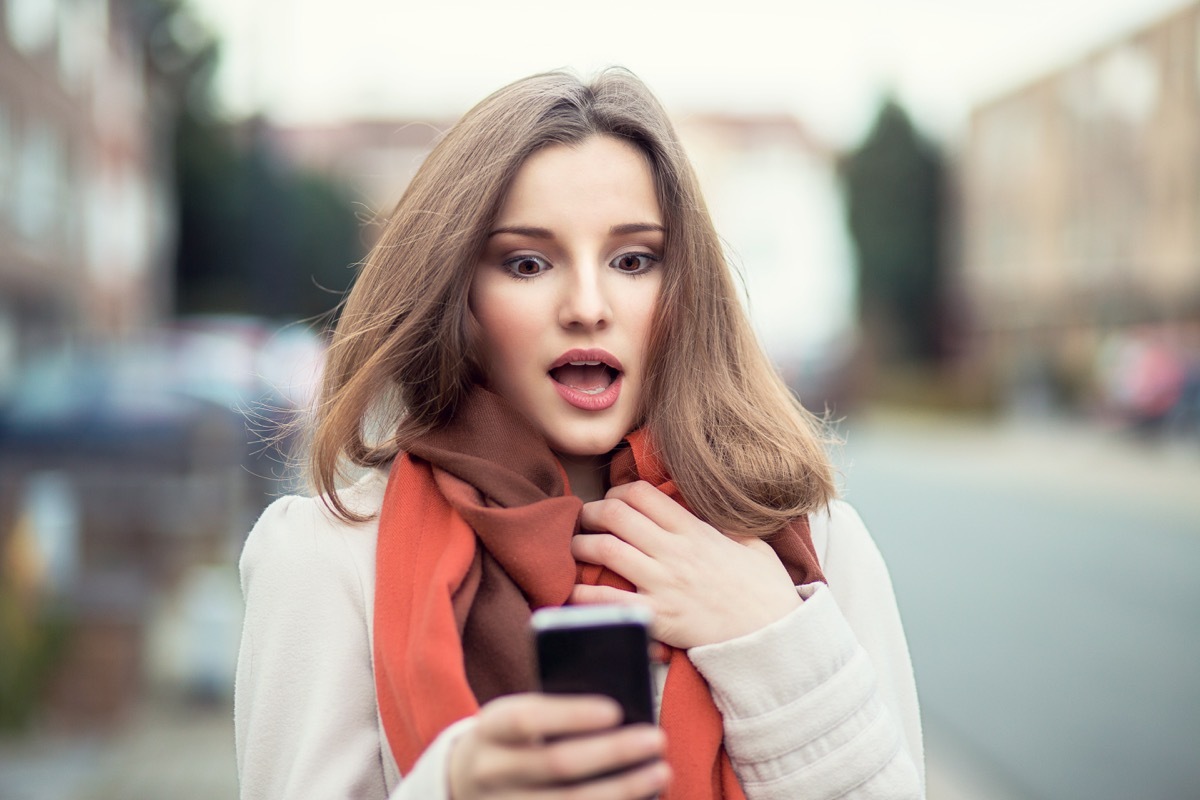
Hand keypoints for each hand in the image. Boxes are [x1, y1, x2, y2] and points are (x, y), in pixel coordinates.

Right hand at [448, 693, 668, 798]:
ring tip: (661, 771)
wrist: (471, 782)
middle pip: (556, 764)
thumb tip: (622, 700)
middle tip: (657, 738)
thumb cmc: (517, 737)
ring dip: (622, 790)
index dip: (570, 714)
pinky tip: (640, 799)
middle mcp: (491, 771)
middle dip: (612, 751)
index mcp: (492, 727)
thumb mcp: (522, 712)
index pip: (527, 719)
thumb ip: (558, 706)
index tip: (615, 709)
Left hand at [570, 481, 800, 648]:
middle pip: (616, 515)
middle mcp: (675, 552)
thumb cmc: (765, 592)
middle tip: (586, 521)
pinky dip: (586, 594)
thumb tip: (707, 513)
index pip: (642, 494)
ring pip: (606, 550)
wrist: (774, 637)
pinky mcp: (658, 618)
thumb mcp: (752, 545)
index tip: (613, 502)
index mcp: (694, 531)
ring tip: (576, 549)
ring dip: (581, 545)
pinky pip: (610, 601)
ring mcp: (664, 584)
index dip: (618, 492)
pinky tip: (575, 590)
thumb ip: (724, 527)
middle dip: (592, 513)